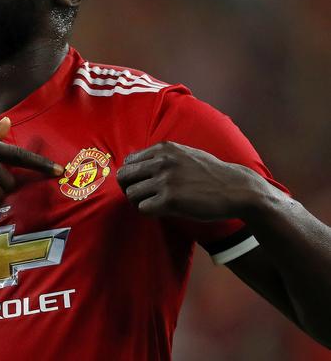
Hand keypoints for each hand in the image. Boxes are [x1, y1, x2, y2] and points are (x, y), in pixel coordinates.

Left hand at [116, 141, 268, 220]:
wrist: (236, 189)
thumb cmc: (211, 174)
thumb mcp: (185, 154)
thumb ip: (162, 156)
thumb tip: (135, 163)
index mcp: (163, 148)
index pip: (128, 161)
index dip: (132, 176)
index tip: (142, 184)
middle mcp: (161, 161)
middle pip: (124, 177)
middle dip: (129, 189)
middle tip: (142, 197)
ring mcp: (165, 180)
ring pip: (131, 194)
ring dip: (139, 203)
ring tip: (154, 205)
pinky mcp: (170, 200)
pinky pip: (143, 208)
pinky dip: (149, 212)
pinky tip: (162, 211)